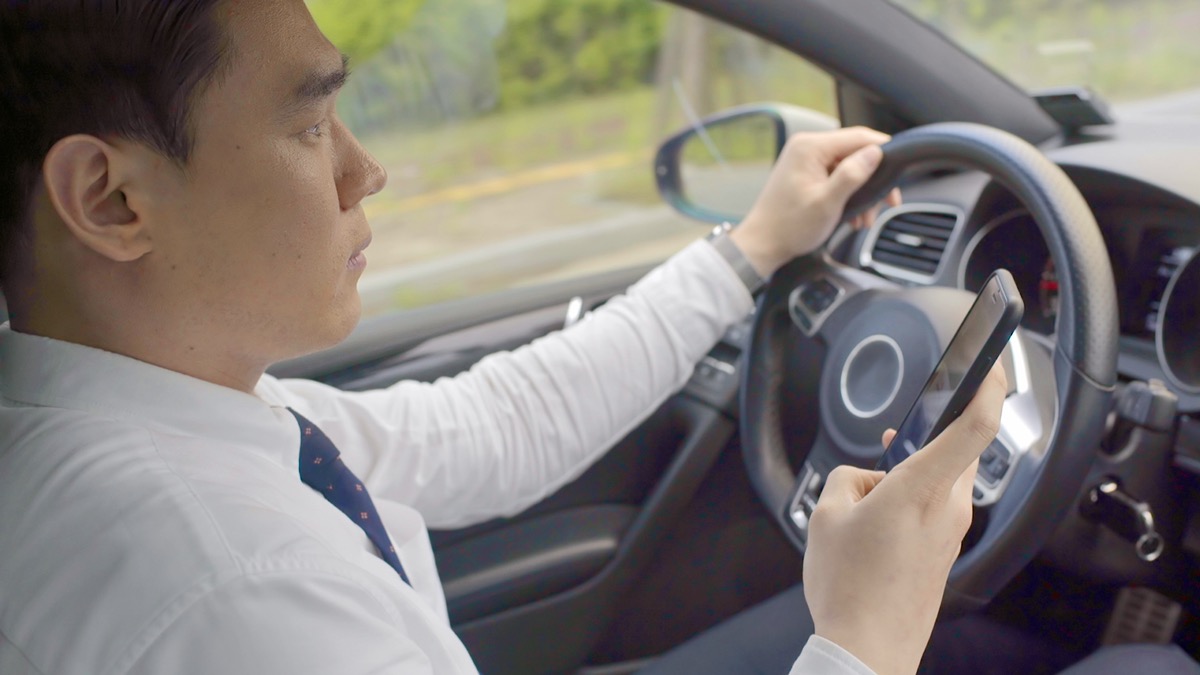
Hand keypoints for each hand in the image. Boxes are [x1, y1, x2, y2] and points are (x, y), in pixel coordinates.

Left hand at [729, 127, 899, 277]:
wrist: (763, 244)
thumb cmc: (789, 227)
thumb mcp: (827, 202)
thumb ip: (852, 175)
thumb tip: (875, 153)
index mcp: (810, 147)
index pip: (858, 137)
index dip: (883, 150)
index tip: (900, 169)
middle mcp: (806, 147)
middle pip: (855, 152)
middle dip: (872, 179)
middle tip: (887, 202)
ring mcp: (805, 160)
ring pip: (848, 167)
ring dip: (861, 191)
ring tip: (865, 217)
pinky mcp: (806, 173)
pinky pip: (836, 176)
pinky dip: (848, 194)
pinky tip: (854, 215)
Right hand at [802, 365, 1007, 674]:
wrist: (868, 649)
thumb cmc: (849, 589)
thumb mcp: (824, 516)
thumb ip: (846, 478)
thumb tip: (865, 479)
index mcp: (920, 490)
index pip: (974, 426)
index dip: (987, 388)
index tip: (990, 365)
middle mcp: (947, 509)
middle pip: (947, 450)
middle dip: (915, 442)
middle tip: (888, 444)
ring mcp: (950, 532)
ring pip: (935, 479)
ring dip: (906, 476)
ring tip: (864, 500)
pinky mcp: (944, 551)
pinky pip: (932, 506)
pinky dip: (908, 500)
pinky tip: (877, 518)